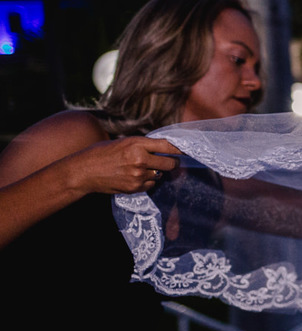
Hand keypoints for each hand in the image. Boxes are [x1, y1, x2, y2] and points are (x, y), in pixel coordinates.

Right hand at [68, 137, 182, 194]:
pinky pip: (150, 184)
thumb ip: (144, 145)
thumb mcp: (123, 142)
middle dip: (173, 163)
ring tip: (140, 168)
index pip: (168, 146)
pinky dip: (147, 181)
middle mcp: (140, 159)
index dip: (181, 149)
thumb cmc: (102, 153)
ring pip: (160, 175)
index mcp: (137, 144)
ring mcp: (138, 175)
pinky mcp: (134, 188)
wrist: (83, 171)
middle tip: (171, 161)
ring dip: (156, 172)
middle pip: (171, 163)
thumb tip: (165, 147)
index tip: (188, 150)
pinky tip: (134, 177)